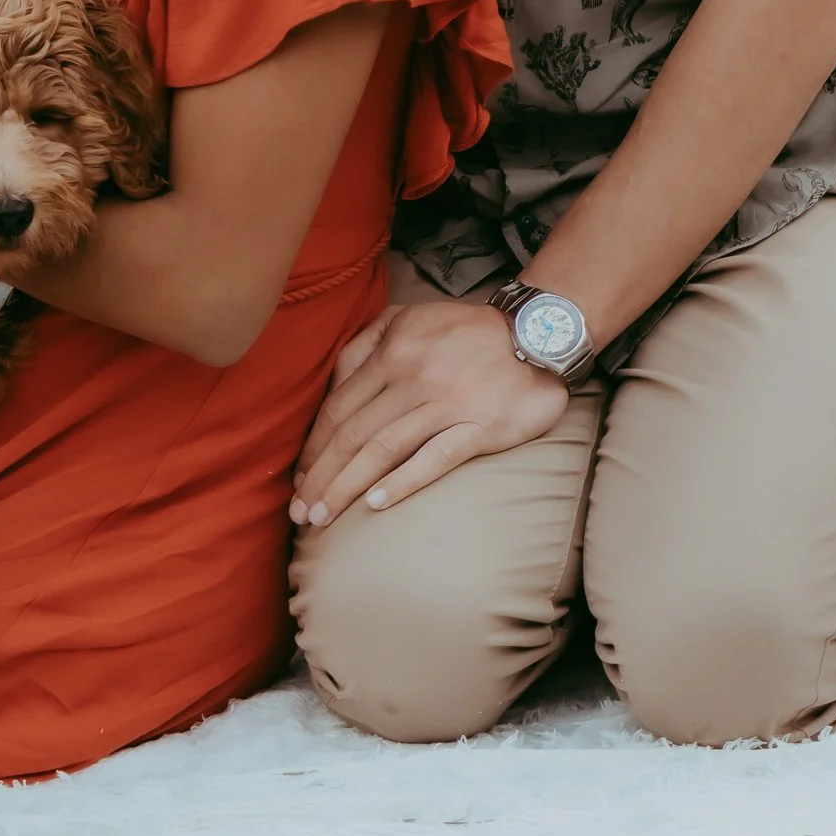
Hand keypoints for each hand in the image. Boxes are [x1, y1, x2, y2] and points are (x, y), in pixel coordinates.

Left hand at [289, 299, 568, 525]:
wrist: (537, 332)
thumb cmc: (465, 330)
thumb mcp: (408, 318)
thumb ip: (367, 344)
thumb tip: (333, 382)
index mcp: (392, 352)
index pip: (339, 407)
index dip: (314, 446)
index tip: (297, 478)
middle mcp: (412, 377)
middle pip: (353, 434)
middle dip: (320, 476)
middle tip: (300, 511)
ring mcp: (447, 403)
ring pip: (384, 449)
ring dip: (347, 487)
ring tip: (323, 517)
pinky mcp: (481, 426)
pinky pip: (435, 457)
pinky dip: (402, 482)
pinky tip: (376, 504)